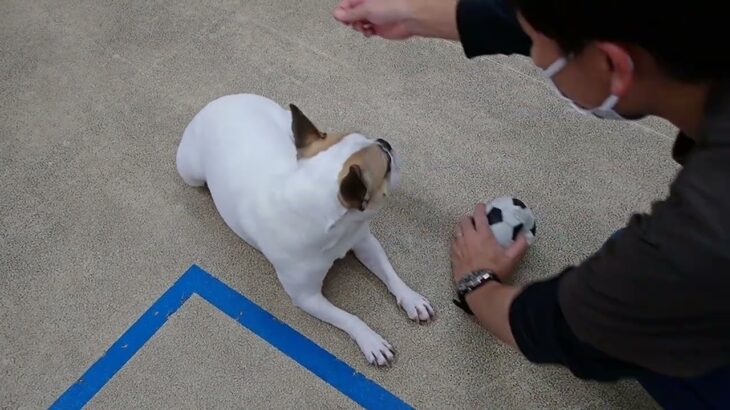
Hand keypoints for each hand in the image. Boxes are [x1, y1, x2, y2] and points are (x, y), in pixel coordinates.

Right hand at [333, 0, 459, 40]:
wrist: (410, 18)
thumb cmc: (394, 6)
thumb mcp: (366, 9)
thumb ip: (351, 13)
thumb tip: (337, 15)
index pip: (347, 3)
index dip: (342, 11)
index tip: (340, 17)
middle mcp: (369, 6)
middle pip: (352, 13)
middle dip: (350, 20)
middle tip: (352, 23)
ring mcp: (374, 16)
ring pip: (358, 23)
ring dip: (357, 26)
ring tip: (362, 27)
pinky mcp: (379, 27)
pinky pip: (367, 30)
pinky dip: (366, 32)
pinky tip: (369, 32)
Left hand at [451, 203, 528, 283]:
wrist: (478, 287)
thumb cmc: (495, 271)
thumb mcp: (511, 258)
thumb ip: (520, 245)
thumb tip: (526, 235)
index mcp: (482, 234)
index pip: (478, 214)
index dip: (480, 208)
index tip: (482, 207)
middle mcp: (468, 237)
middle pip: (464, 220)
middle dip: (469, 218)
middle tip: (474, 221)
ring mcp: (459, 246)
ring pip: (456, 230)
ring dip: (462, 228)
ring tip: (467, 232)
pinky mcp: (453, 256)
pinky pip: (453, 243)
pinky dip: (457, 240)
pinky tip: (461, 245)